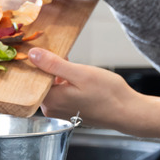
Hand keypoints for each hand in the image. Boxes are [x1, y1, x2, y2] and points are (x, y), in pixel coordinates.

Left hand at [28, 48, 159, 146]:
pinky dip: (64, 80)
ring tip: (70, 61)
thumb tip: (32, 54)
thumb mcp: (80, 73)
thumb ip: (54, 64)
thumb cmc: (107, 94)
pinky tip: (76, 73)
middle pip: (41, 81)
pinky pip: (60, 91)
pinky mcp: (69, 110)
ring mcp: (60, 111)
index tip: (40, 47)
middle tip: (60, 51)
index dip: (35, 61)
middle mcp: (51, 109)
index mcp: (50, 101)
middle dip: (48, 65)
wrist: (127, 112)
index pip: (32, 78)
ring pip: (51, 85)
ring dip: (57, 72)